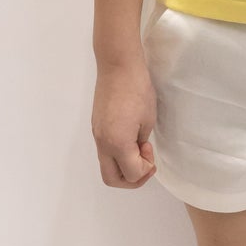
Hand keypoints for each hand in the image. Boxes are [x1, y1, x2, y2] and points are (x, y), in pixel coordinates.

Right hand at [92, 55, 157, 188]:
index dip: (145, 170)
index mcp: (117, 143)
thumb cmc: (138, 90)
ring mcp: (96, 135)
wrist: (118, 67)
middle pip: (111, 178)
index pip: (130, 174)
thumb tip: (137, 152)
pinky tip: (131, 138)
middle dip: (131, 178)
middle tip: (145, 161)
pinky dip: (118, 154)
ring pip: (107, 165)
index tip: (150, 150)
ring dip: (124, 165)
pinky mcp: (96, 127)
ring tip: (139, 146)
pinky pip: (105, 151)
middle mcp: (102, 143)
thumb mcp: (148, 120)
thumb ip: (141, 143)